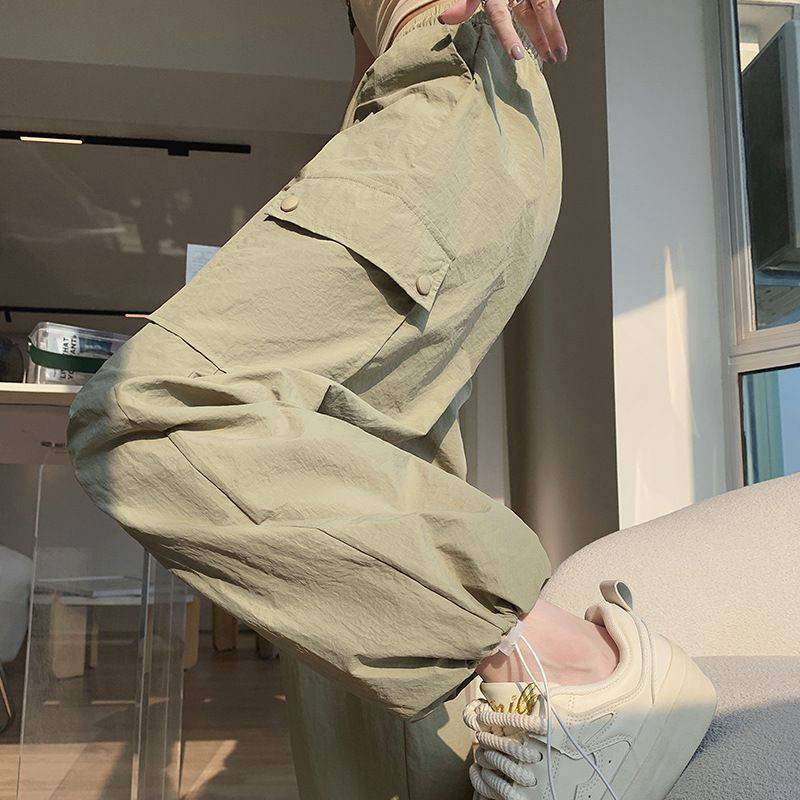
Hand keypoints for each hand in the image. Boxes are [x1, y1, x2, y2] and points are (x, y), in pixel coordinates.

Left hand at [438, 0, 566, 63]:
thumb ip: (466, 4)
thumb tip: (445, 19)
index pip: (500, 17)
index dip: (509, 36)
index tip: (517, 57)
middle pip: (535, 13)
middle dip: (546, 37)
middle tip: (556, 58)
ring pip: (547, 8)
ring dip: (554, 33)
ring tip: (559, 55)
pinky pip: (550, 1)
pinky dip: (551, 20)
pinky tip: (554, 37)